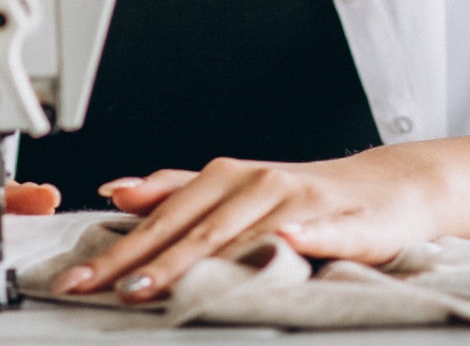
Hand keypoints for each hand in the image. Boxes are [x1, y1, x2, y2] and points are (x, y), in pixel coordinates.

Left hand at [50, 149, 442, 301]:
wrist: (388, 185)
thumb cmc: (302, 193)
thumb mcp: (235, 187)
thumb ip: (176, 190)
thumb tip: (117, 191)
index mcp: (226, 178)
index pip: (163, 219)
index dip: (120, 249)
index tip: (80, 278)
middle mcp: (256, 184)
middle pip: (193, 231)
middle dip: (144, 263)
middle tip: (104, 290)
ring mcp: (299, 201)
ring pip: (242, 235)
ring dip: (201, 260)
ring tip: (158, 284)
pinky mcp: (345, 220)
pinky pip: (321, 230)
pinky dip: (306, 235)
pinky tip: (288, 239)